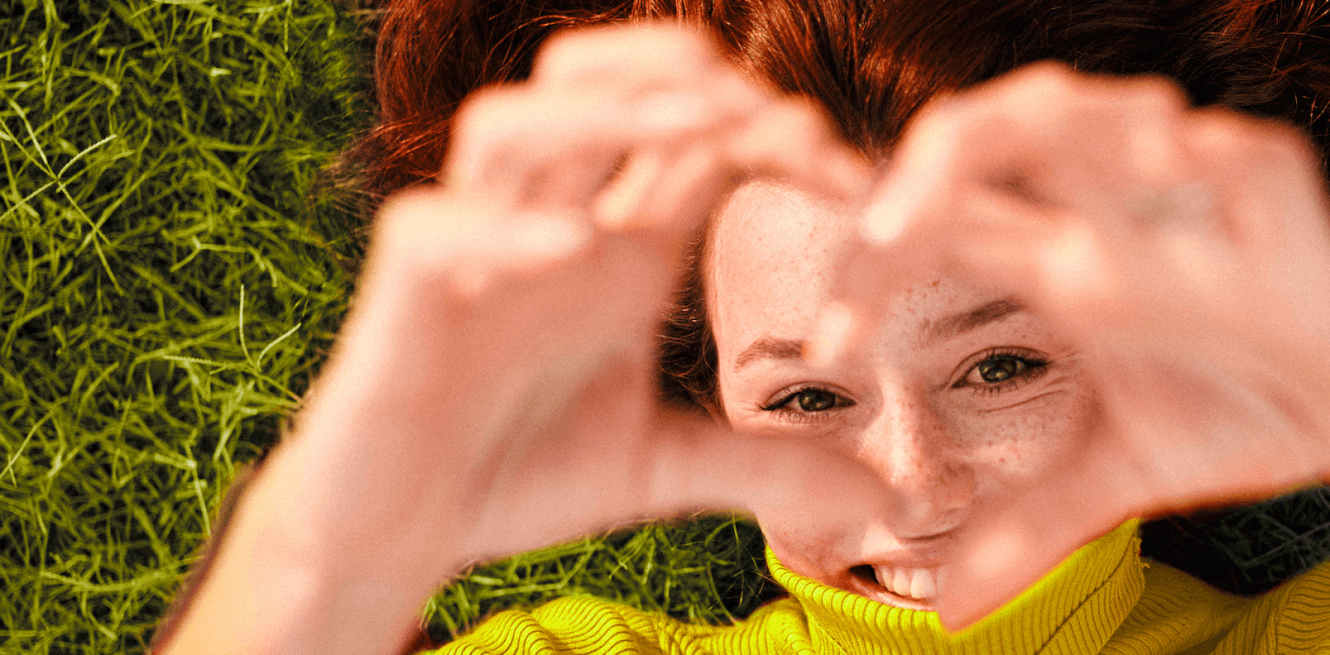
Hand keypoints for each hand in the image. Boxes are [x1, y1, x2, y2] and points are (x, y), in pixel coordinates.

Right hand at [294, 22, 879, 570]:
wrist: (402, 531)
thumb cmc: (516, 470)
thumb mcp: (662, 464)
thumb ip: (766, 467)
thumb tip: (884, 504)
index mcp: (616, 244)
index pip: (693, 142)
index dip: (771, 132)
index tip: (854, 177)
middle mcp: (547, 223)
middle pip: (593, 83)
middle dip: (676, 74)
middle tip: (765, 108)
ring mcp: (472, 251)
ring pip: (509, 125)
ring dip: (598, 113)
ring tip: (689, 124)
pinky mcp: (403, 298)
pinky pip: (435, 231)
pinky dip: (498, 227)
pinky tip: (570, 242)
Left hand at [819, 62, 1329, 629]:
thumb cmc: (1242, 409)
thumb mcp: (1116, 476)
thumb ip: (1026, 529)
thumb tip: (942, 615)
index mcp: (1060, 250)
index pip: (938, 221)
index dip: (865, 264)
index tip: (828, 351)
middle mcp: (1108, 201)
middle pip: (983, 135)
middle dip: (910, 182)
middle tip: (867, 249)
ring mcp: (1190, 184)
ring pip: (1091, 110)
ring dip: (1023, 140)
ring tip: (958, 204)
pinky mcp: (1279, 186)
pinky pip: (1224, 153)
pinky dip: (1182, 162)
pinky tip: (1147, 182)